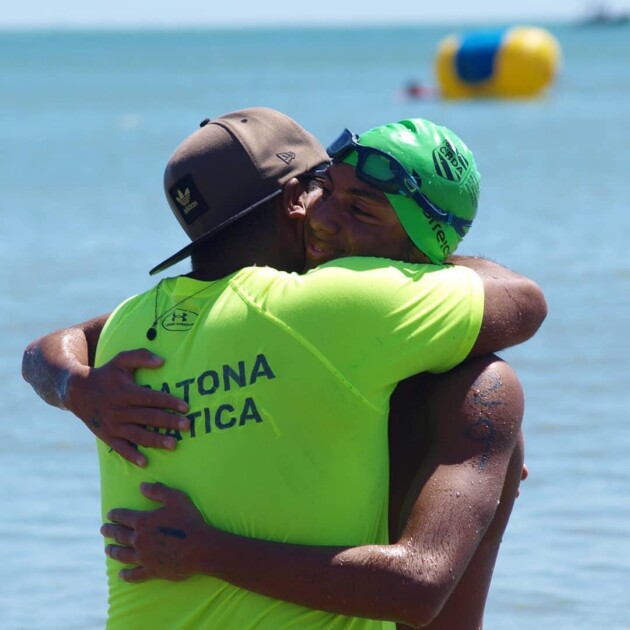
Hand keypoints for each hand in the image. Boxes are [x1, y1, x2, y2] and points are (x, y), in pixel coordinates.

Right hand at [65, 349, 189, 465]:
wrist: (77, 392)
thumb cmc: (106, 375)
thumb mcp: (120, 360)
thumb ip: (140, 357)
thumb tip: (162, 361)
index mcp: (125, 392)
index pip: (151, 398)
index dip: (169, 402)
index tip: (185, 407)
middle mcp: (119, 410)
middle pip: (148, 417)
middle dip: (169, 422)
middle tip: (187, 426)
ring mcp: (113, 425)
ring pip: (138, 434)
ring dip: (156, 440)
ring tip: (174, 445)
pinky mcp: (107, 436)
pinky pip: (120, 448)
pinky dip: (132, 455)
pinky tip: (145, 462)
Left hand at [101, 482, 208, 582]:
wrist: (200, 548)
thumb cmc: (189, 520)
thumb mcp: (176, 498)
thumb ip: (157, 491)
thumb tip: (141, 486)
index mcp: (143, 522)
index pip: (124, 517)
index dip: (115, 515)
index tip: (109, 515)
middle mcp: (139, 540)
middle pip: (119, 535)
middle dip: (110, 531)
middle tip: (103, 530)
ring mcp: (144, 557)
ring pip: (123, 555)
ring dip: (113, 551)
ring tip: (107, 550)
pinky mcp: (151, 571)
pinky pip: (134, 574)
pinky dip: (126, 575)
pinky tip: (121, 574)